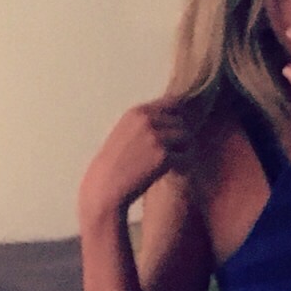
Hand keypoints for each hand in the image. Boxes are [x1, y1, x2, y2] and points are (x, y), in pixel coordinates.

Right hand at [79, 98, 199, 225]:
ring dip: (184, 149)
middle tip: (175, 151)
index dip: (177, 116)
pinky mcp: (163, 156)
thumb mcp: (124, 133)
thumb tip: (171, 118)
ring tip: (176, 161)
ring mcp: (156, 137)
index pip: (171, 103)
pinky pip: (186, 156)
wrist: (104, 188)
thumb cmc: (112, 165)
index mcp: (137, 112)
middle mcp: (147, 120)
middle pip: (180, 121)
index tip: (175, 130)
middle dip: (180, 136)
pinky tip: (175, 171)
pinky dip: (184, 165)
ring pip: (186, 136)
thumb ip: (145, 123)